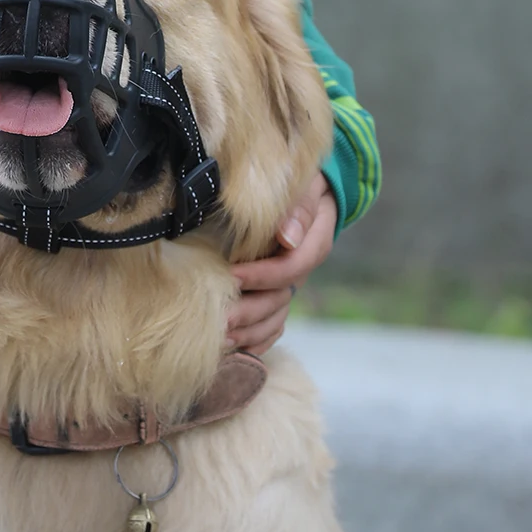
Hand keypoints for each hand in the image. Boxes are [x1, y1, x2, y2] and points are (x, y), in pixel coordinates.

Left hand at [226, 172, 335, 354]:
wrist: (309, 191)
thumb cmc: (300, 185)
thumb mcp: (306, 187)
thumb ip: (298, 210)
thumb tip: (286, 237)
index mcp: (312, 245)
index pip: (289, 268)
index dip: (261, 276)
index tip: (232, 274)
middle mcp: (301, 270)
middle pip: (279, 300)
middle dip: (248, 312)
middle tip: (219, 319)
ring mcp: (290, 284)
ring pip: (275, 318)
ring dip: (249, 331)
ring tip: (221, 339)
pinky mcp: (277, 291)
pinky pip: (273, 325)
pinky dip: (256, 339)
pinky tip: (234, 347)